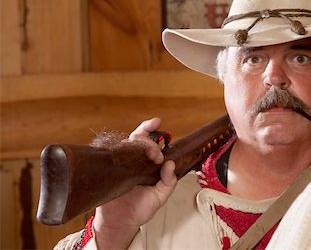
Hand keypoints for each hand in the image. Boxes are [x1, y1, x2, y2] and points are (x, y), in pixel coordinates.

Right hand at [93, 117, 177, 248]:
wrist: (120, 223)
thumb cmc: (140, 209)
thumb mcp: (160, 196)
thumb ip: (168, 182)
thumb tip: (170, 164)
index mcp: (145, 163)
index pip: (147, 140)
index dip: (150, 128)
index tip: (157, 121)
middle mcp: (132, 160)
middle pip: (135, 138)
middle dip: (148, 140)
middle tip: (156, 153)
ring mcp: (119, 165)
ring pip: (123, 145)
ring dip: (137, 147)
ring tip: (151, 156)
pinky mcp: (107, 172)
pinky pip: (108, 157)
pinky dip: (115, 153)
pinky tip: (124, 157)